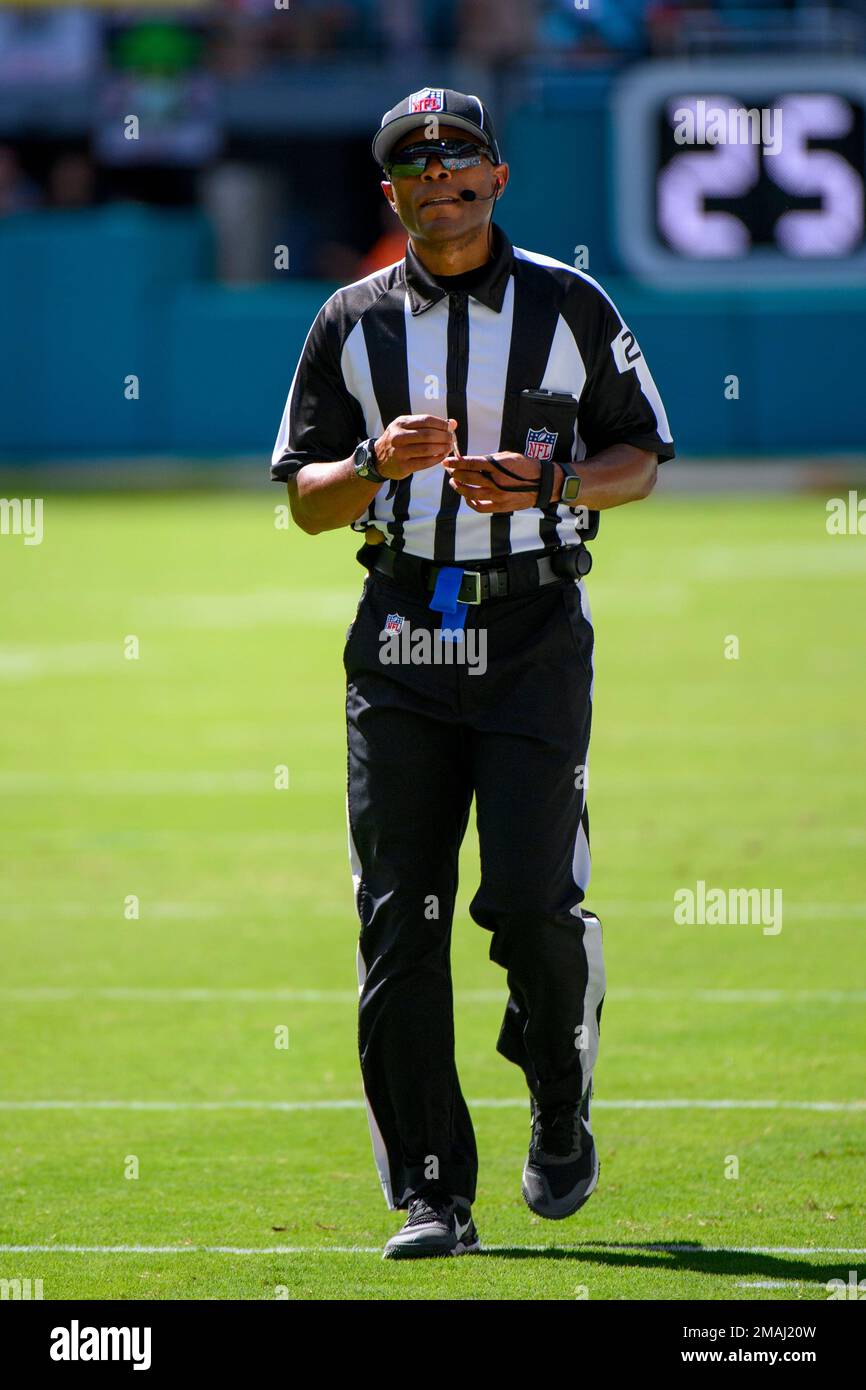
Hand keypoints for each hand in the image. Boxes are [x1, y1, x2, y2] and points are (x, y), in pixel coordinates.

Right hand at [376, 415, 457, 480]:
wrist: (378, 459)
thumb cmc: (398, 440)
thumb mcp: (407, 427)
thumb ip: (428, 425)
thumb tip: (453, 423)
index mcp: (400, 423)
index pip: (426, 420)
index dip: (441, 424)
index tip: (450, 427)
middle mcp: (398, 437)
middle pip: (428, 435)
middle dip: (444, 436)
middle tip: (451, 438)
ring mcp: (400, 452)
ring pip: (427, 449)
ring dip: (442, 448)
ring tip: (448, 447)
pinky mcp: (403, 466)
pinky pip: (425, 462)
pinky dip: (437, 459)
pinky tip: (442, 456)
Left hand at [444, 452, 562, 512]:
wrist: (543, 483)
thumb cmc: (526, 467)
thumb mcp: (507, 457)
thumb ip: (489, 460)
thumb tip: (471, 463)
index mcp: (496, 467)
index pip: (470, 464)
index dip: (455, 463)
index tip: (446, 461)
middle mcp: (495, 482)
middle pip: (467, 478)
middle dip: (455, 473)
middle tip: (449, 470)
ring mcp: (497, 496)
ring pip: (470, 493)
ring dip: (459, 488)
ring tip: (455, 483)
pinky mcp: (500, 507)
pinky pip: (479, 507)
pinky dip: (470, 502)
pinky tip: (466, 497)